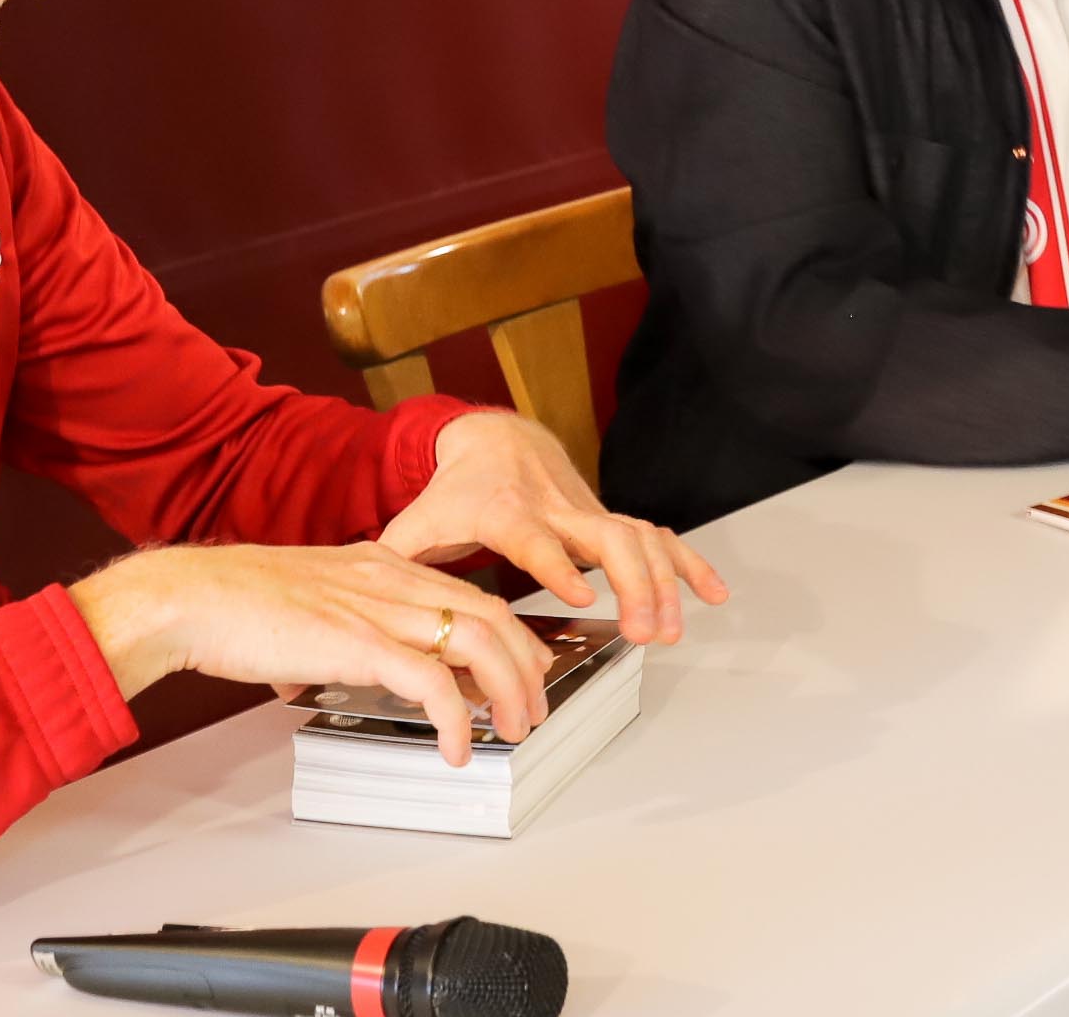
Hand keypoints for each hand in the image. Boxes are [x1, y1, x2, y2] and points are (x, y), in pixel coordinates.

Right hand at [67, 541, 554, 766]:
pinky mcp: (358, 644)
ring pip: (479, 641)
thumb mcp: (310, 604)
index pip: (470, 594)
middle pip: (493, 615)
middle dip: (526, 665)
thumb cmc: (233, 603)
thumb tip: (348, 667)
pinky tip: (456, 747)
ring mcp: (378, 608)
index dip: (508, 634)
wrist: (189, 596)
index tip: (523, 666)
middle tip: (533, 706)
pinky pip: (430, 682)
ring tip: (512, 729)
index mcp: (382, 566)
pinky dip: (454, 718)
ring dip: (508, 690)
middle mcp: (392, 580)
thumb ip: (341, 626)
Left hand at [381, 409, 726, 645]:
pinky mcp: (605, 516)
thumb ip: (393, 565)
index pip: (537, 537)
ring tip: (671, 630)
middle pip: (606, 537)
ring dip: (663, 583)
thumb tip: (354, 614)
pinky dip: (688, 562)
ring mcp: (586, 510)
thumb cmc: (452, 491)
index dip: (559, 563)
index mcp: (505, 511)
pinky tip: (713, 592)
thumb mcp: (415, 523)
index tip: (582, 593)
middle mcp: (555, 507)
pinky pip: (656, 536)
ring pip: (638, 538)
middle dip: (632, 584)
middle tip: (644, 629)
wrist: (493, 438)